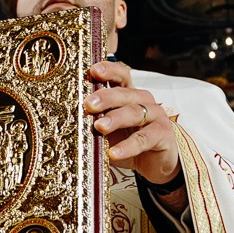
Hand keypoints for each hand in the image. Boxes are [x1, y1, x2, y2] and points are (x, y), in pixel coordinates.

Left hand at [85, 61, 180, 186]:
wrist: (155, 162)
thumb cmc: (128, 140)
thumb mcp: (110, 129)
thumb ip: (96, 121)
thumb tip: (71, 120)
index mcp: (128, 94)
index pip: (120, 76)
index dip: (109, 71)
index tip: (93, 71)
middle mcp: (143, 101)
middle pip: (125, 94)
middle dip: (106, 97)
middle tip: (89, 104)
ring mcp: (155, 116)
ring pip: (134, 113)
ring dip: (116, 119)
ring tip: (99, 127)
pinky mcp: (162, 134)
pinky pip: (144, 139)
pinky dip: (128, 146)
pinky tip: (114, 153)